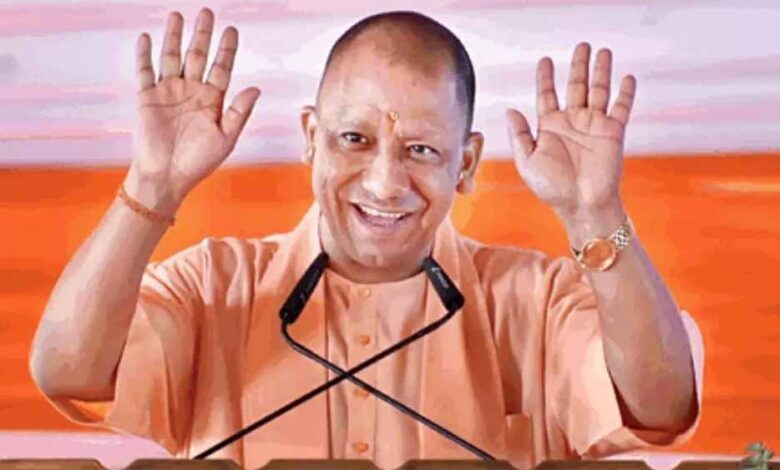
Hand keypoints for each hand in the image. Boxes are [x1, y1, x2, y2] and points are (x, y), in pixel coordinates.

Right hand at [127, 8, 260, 207]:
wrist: (167, 177)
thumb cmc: (199, 162)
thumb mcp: (226, 138)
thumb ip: (239, 112)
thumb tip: (256, 87)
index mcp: (212, 100)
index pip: (221, 68)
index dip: (227, 49)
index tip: (232, 29)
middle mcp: (191, 92)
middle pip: (198, 56)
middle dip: (203, 35)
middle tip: (207, 12)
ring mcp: (169, 92)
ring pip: (172, 57)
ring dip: (175, 37)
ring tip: (178, 15)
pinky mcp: (147, 98)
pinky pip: (145, 72)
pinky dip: (144, 55)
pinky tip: (146, 37)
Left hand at [506, 42, 634, 220]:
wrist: (581, 205)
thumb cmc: (551, 188)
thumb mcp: (527, 161)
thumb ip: (520, 135)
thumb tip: (510, 110)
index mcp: (550, 127)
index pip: (547, 94)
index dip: (545, 77)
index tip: (544, 60)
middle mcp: (573, 122)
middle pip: (576, 85)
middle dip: (578, 65)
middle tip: (581, 45)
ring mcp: (594, 126)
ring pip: (599, 90)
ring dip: (601, 71)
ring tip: (602, 51)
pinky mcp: (613, 133)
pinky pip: (621, 108)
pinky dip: (625, 93)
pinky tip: (627, 78)